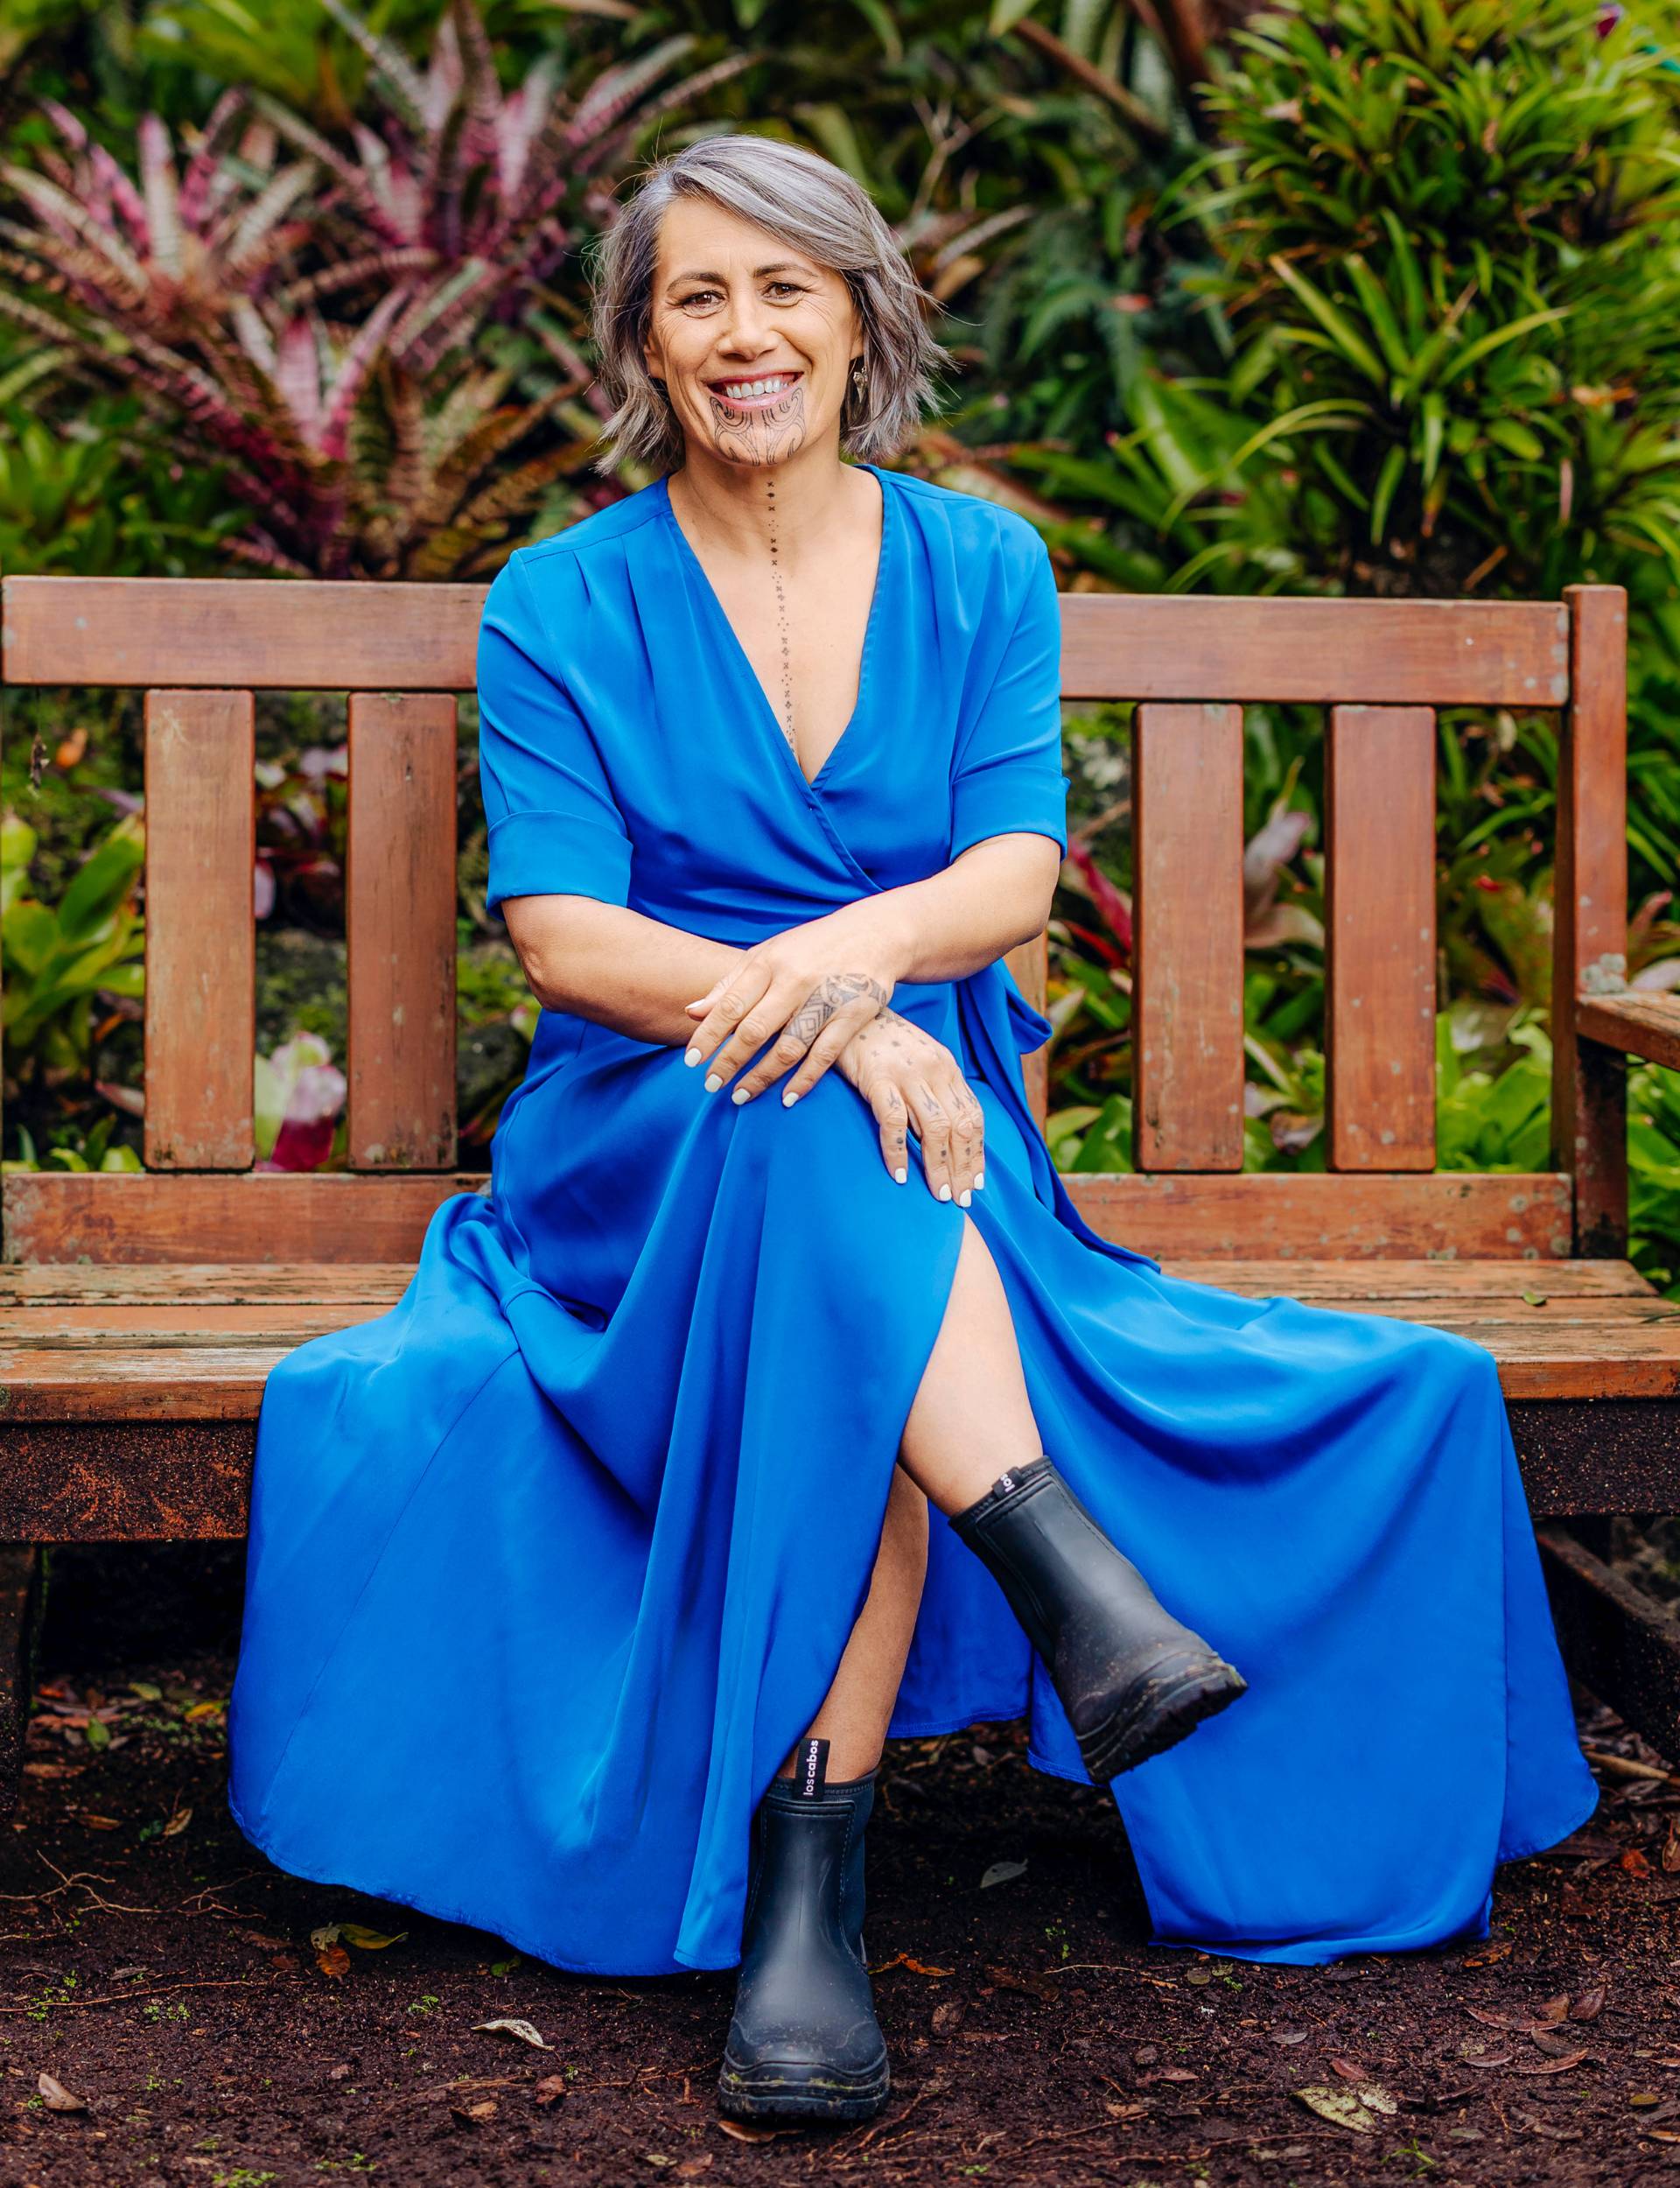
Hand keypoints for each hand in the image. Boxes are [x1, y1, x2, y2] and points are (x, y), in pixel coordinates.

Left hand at [681, 904, 909, 1103]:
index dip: (708, 1036)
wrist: (874, 933)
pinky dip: (804, 1080)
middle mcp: (795, 979)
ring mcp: (826, 999)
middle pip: (755, 1030)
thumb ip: (730, 984)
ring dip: (761, 1076)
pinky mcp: (853, 1015)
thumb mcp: (768, 954)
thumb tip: (692, 1013)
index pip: (730, 1005)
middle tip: (711, 1085)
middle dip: (729, 1061)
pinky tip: (787, 1098)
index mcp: (769, 962)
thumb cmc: (811, 948)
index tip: (691, 1062)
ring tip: (741, 1095)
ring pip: (788, 1047)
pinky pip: (824, 1055)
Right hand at [833, 1007, 985, 1204]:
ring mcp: (907, 1073)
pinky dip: (898, 1152)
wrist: (848, 1005)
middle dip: (963, 1168)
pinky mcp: (877, 1077)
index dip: (977, 1153)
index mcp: (947, 1067)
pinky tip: (899, 1174)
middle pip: (959, 1127)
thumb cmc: (881, 1042)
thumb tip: (943, 1134)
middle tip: (960, 1200)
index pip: (973, 1117)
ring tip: (937, 1194)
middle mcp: (934, 1069)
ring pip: (934, 1128)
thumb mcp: (917, 1060)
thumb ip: (933, 1090)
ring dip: (938, 1166)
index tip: (975, 1183)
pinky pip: (894, 1121)